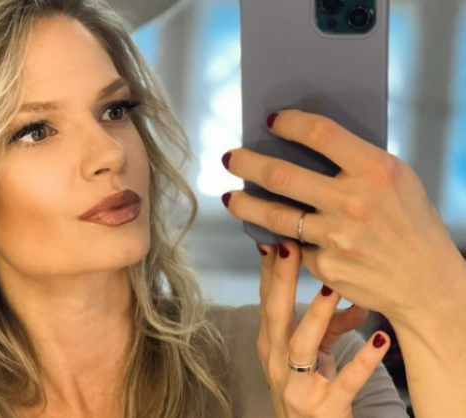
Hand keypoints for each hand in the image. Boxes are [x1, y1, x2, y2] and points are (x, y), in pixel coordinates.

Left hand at [222, 108, 465, 324]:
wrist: (428, 283)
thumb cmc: (410, 224)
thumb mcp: (397, 182)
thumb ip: (356, 164)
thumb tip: (304, 145)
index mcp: (376, 170)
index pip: (321, 134)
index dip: (290, 124)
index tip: (271, 121)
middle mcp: (353, 201)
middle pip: (281, 175)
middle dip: (247, 164)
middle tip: (230, 158)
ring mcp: (337, 236)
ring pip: (274, 215)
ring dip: (244, 204)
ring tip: (230, 198)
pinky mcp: (326, 265)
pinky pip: (295, 246)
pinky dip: (284, 242)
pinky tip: (277, 237)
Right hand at [257, 239, 390, 417]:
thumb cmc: (309, 390)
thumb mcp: (314, 354)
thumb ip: (330, 324)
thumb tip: (352, 296)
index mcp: (271, 345)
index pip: (267, 301)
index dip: (269, 270)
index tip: (276, 238)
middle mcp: (277, 363)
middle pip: (276, 315)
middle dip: (282, 280)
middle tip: (291, 247)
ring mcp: (296, 386)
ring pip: (302, 346)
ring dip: (317, 315)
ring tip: (335, 288)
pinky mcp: (323, 408)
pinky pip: (344, 382)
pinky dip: (361, 362)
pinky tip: (379, 341)